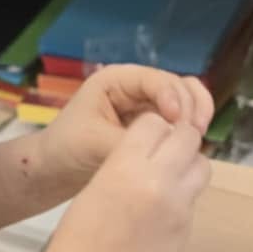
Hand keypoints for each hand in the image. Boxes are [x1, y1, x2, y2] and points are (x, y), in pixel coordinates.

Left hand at [38, 64, 212, 192]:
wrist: (53, 172)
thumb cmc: (65, 149)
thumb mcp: (94, 143)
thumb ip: (130, 142)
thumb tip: (167, 147)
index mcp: (117, 81)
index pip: (155, 79)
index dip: (172, 96)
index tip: (178, 121)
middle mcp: (135, 88)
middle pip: (178, 85)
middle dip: (190, 106)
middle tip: (195, 134)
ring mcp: (147, 107)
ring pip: (185, 101)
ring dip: (196, 116)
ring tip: (199, 139)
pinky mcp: (154, 127)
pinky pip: (180, 123)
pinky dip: (191, 131)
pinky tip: (194, 148)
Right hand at [41, 112, 209, 251]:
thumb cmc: (78, 235)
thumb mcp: (97, 183)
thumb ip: (127, 162)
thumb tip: (155, 149)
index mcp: (126, 166)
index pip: (155, 123)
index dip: (151, 127)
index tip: (145, 138)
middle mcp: (159, 181)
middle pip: (188, 138)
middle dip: (177, 139)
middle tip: (164, 151)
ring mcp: (178, 207)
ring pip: (202, 166)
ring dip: (188, 164)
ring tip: (168, 177)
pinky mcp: (186, 229)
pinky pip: (193, 198)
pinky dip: (182, 196)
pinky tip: (160, 211)